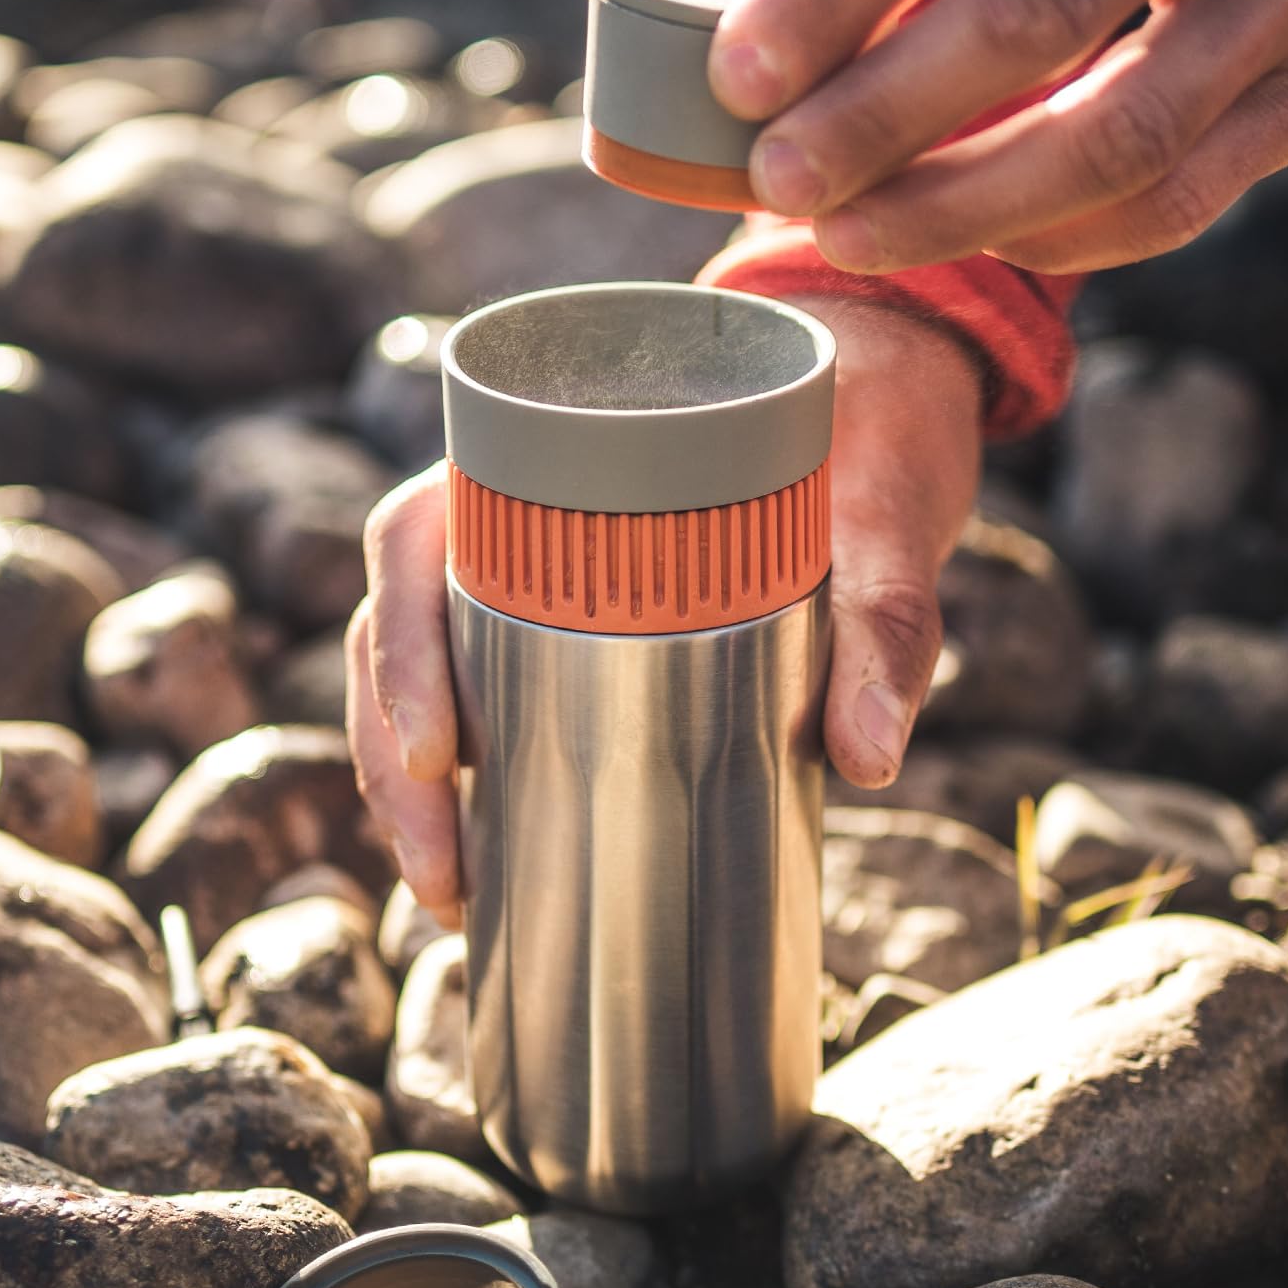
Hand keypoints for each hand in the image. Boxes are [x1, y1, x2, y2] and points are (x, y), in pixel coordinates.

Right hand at [346, 301, 980, 905]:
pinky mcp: (584, 617)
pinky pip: (490, 688)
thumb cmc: (873, 415)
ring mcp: (541, 565)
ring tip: (450, 897)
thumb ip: (885, 616)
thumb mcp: (886, 504)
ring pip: (427, 670)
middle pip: (402, 627)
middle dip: (396, 760)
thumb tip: (867, 759)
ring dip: (413, 787)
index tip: (441, 755)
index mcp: (548, 444)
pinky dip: (472, 777)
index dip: (404, 647)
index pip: (419, 537)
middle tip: (444, 877)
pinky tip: (482, 863)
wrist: (891, 390)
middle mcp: (518, 508)